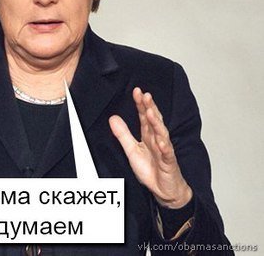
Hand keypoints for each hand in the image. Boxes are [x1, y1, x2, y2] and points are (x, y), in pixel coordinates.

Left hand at [109, 87, 191, 208]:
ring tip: (151, 112)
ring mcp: (164, 150)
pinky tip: (161, 141)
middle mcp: (157, 140)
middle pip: (154, 121)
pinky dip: (165, 147)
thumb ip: (122, 134)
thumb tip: (113, 118)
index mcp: (148, 135)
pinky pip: (167, 153)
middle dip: (150, 107)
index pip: (144, 117)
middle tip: (145, 95)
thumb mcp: (131, 150)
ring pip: (161, 133)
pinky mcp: (169, 162)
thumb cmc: (151, 169)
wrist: (164, 190)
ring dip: (157, 122)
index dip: (140, 104)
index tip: (136, 92)